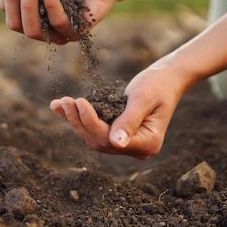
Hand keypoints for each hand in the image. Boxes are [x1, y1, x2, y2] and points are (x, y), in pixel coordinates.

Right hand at [0, 0, 119, 43]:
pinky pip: (58, 22)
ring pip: (31, 31)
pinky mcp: (76, 33)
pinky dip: (50, 4)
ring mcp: (58, 34)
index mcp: (29, 17)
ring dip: (27, 5)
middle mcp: (41, 30)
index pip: (8, 11)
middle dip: (13, 0)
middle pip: (15, 24)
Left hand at [50, 58, 183, 158]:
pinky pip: (95, 128)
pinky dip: (78, 117)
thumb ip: (129, 120)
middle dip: (80, 121)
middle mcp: (136, 148)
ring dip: (75, 119)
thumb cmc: (158, 84)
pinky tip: (61, 106)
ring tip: (60, 103)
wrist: (167, 77)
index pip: (112, 139)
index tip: (80, 102)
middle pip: (100, 140)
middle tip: (65, 101)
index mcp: (147, 144)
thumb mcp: (143, 99)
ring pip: (94, 136)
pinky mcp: (117, 134)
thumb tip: (116, 143)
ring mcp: (126, 143)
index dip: (92, 122)